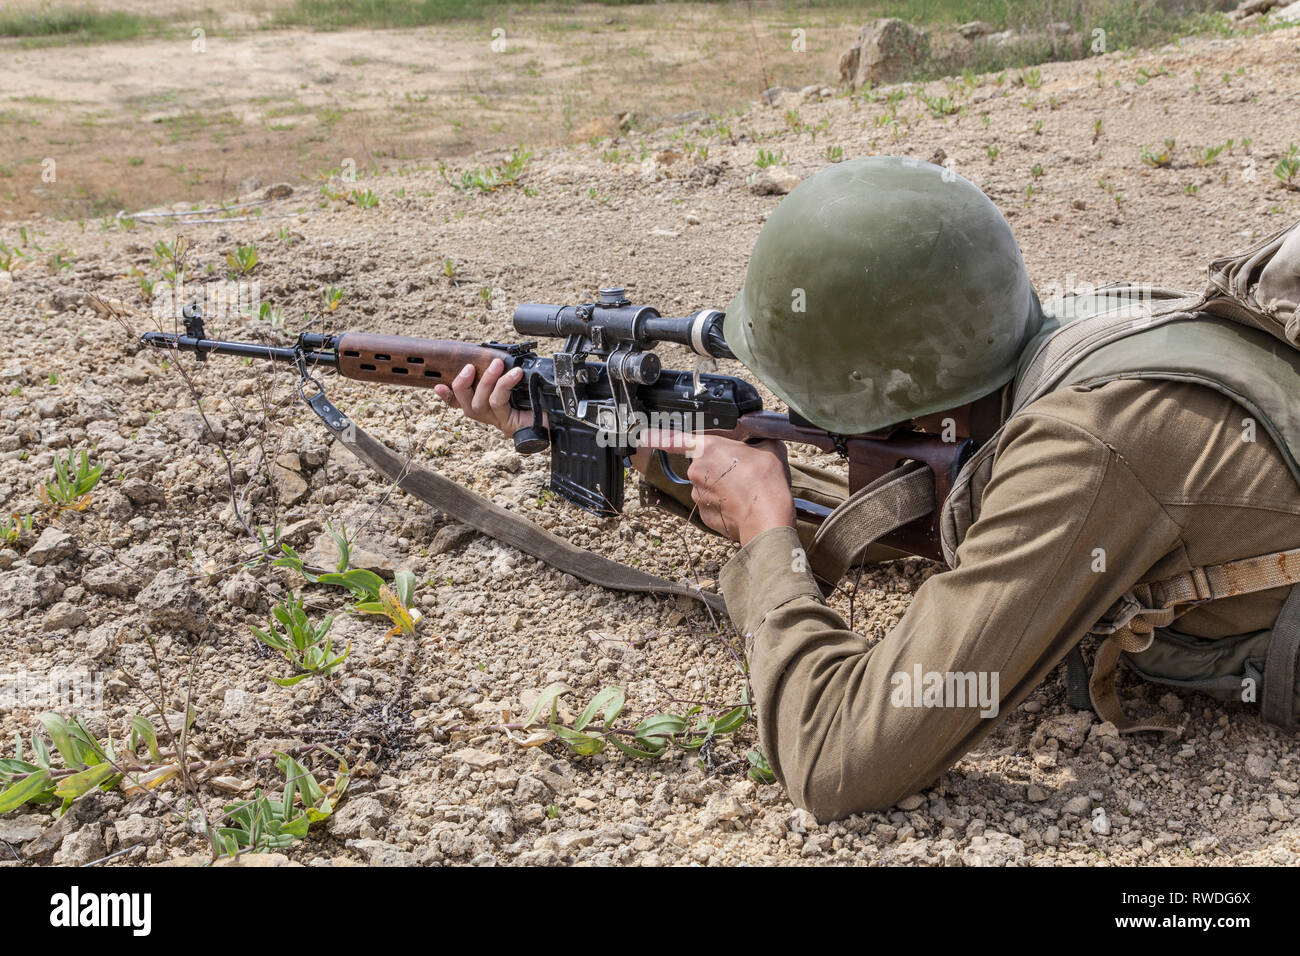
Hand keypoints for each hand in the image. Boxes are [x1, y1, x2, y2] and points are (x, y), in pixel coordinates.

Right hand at [432, 358, 532, 437]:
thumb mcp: (523, 388)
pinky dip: (505, 385)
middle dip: (463, 384)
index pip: (462, 404)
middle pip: (467, 405)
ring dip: (486, 381)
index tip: (436, 386)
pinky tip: (514, 374)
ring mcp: (499, 422)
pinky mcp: (509, 423)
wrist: (561, 424)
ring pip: (481, 403)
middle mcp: (491, 418)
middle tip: (469, 367)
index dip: (447, 397)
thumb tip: (503, 358)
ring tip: (496, 364)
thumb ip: (507, 378)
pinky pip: (499, 403)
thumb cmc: (542, 405)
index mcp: (489, 410)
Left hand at [639, 430, 794, 544]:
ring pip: (707, 486)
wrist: (766, 519)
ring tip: (745, 491)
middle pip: (703, 464)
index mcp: (709, 448)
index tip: (643, 435)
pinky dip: (723, 505)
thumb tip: (760, 440)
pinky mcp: (703, 515)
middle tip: (742, 471)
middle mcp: (697, 471)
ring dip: (721, 487)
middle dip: (718, 467)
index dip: (658, 436)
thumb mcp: (769, 449)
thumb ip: (757, 441)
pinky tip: (740, 504)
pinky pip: (711, 505)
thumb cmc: (766, 483)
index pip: (675, 439)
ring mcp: (698, 495)